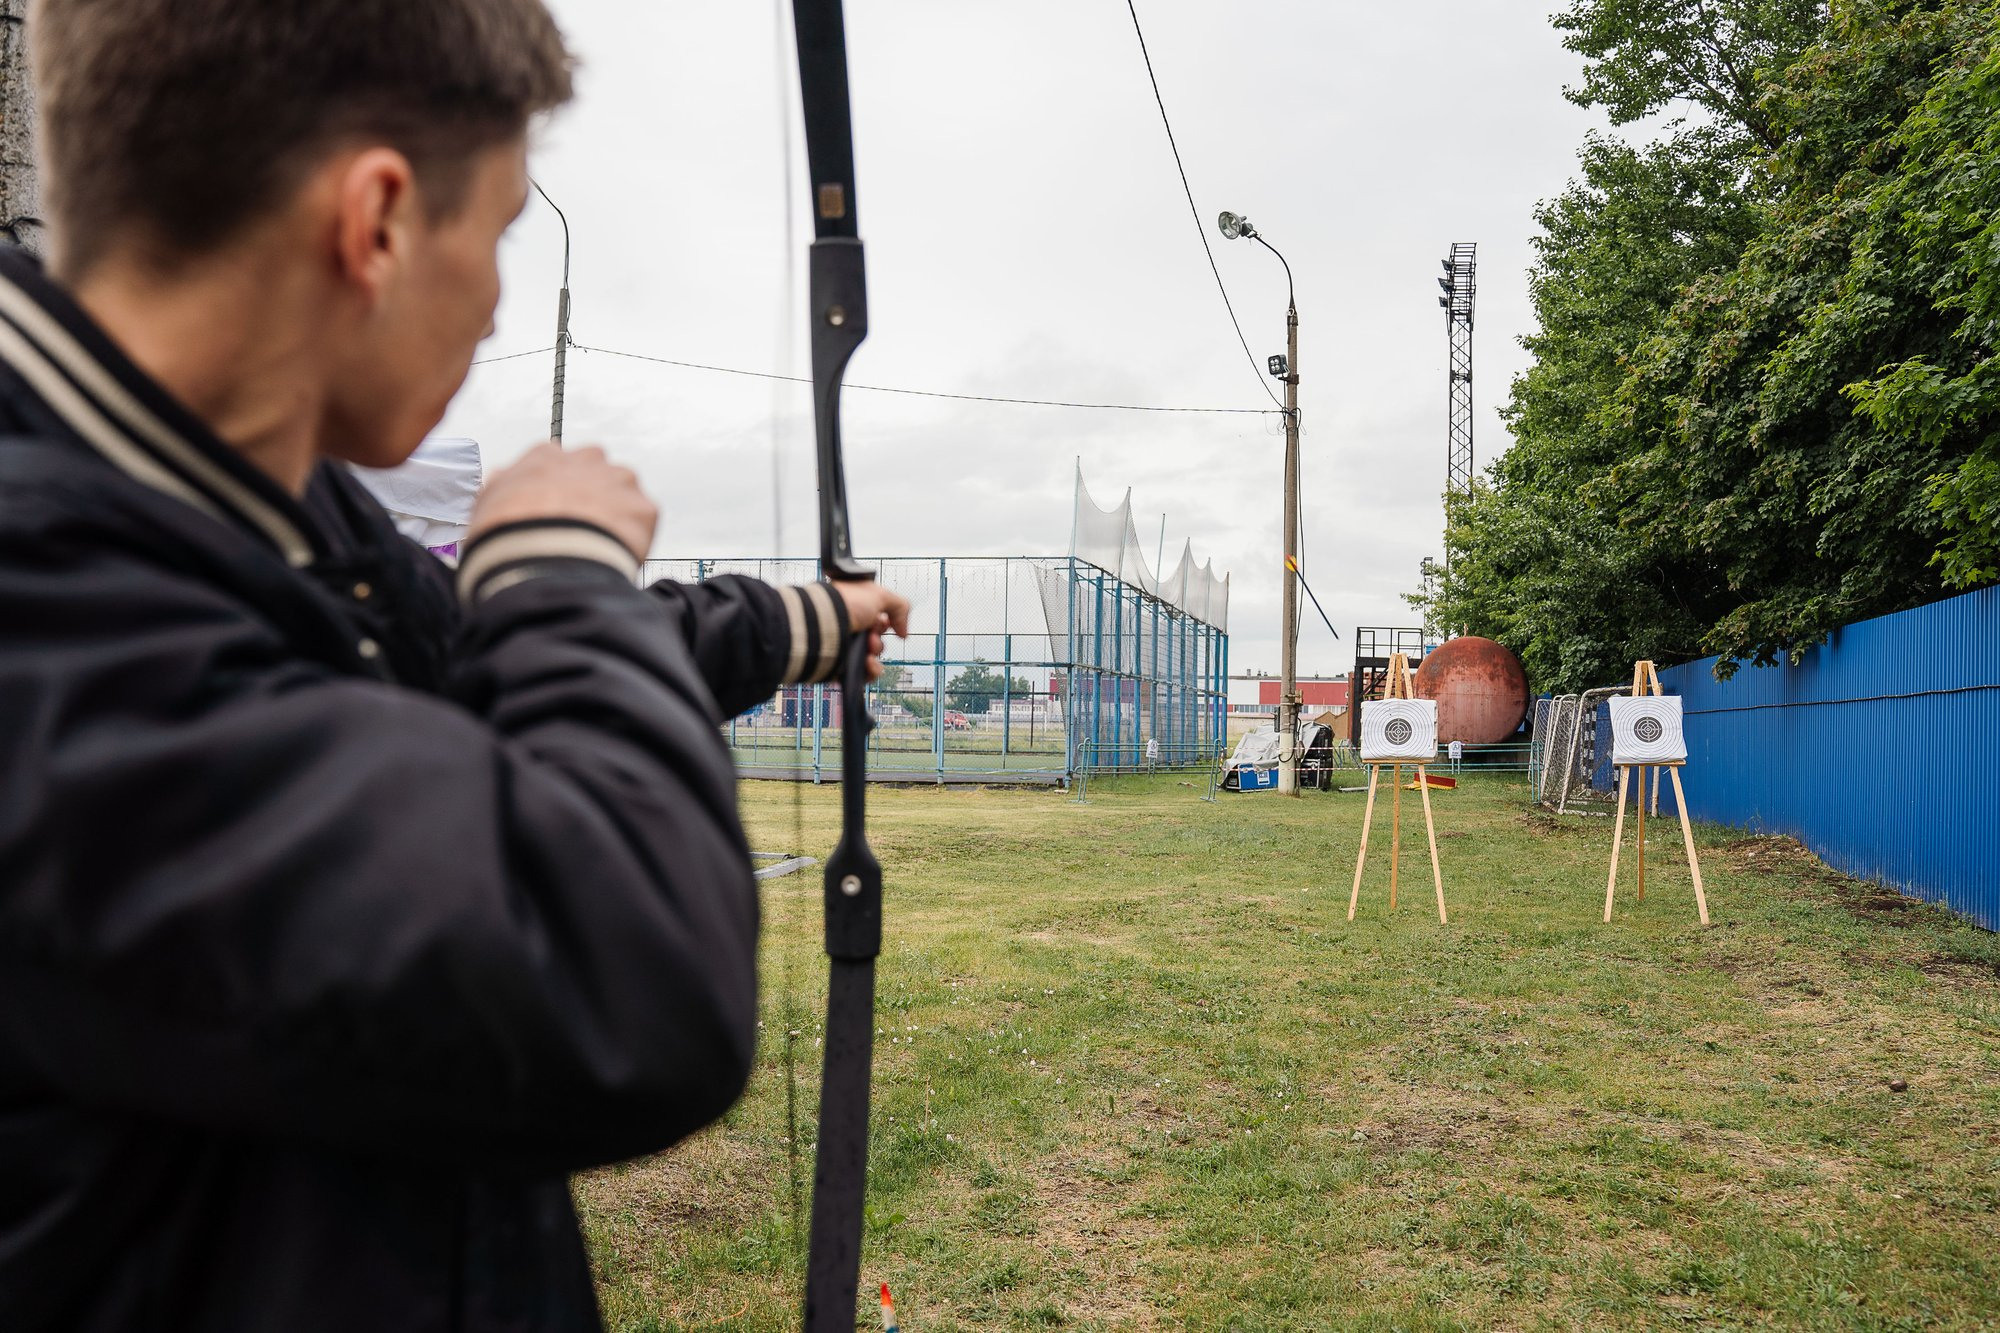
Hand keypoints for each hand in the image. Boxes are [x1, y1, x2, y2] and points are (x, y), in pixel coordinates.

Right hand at [468, 442, 657, 559]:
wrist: (543, 561)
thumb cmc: (507, 537)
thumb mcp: (486, 507)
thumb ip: (500, 487)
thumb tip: (502, 478)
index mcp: (546, 456)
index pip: (559, 465)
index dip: (559, 493)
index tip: (557, 514)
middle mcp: (587, 458)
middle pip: (598, 474)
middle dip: (594, 498)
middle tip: (583, 531)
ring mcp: (619, 480)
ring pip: (625, 496)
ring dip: (617, 517)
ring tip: (599, 548)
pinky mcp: (644, 508)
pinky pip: (643, 524)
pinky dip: (634, 540)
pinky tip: (614, 556)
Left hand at [828, 579, 910, 681]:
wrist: (824, 623)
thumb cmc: (845, 604)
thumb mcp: (881, 594)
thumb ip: (900, 607)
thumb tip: (903, 633)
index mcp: (853, 610)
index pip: (877, 620)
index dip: (884, 622)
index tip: (882, 620)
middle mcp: (848, 628)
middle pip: (876, 639)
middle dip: (879, 638)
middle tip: (871, 633)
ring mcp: (843, 648)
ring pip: (873, 658)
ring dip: (876, 652)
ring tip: (867, 647)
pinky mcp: (841, 666)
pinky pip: (865, 674)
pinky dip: (872, 670)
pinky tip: (867, 663)